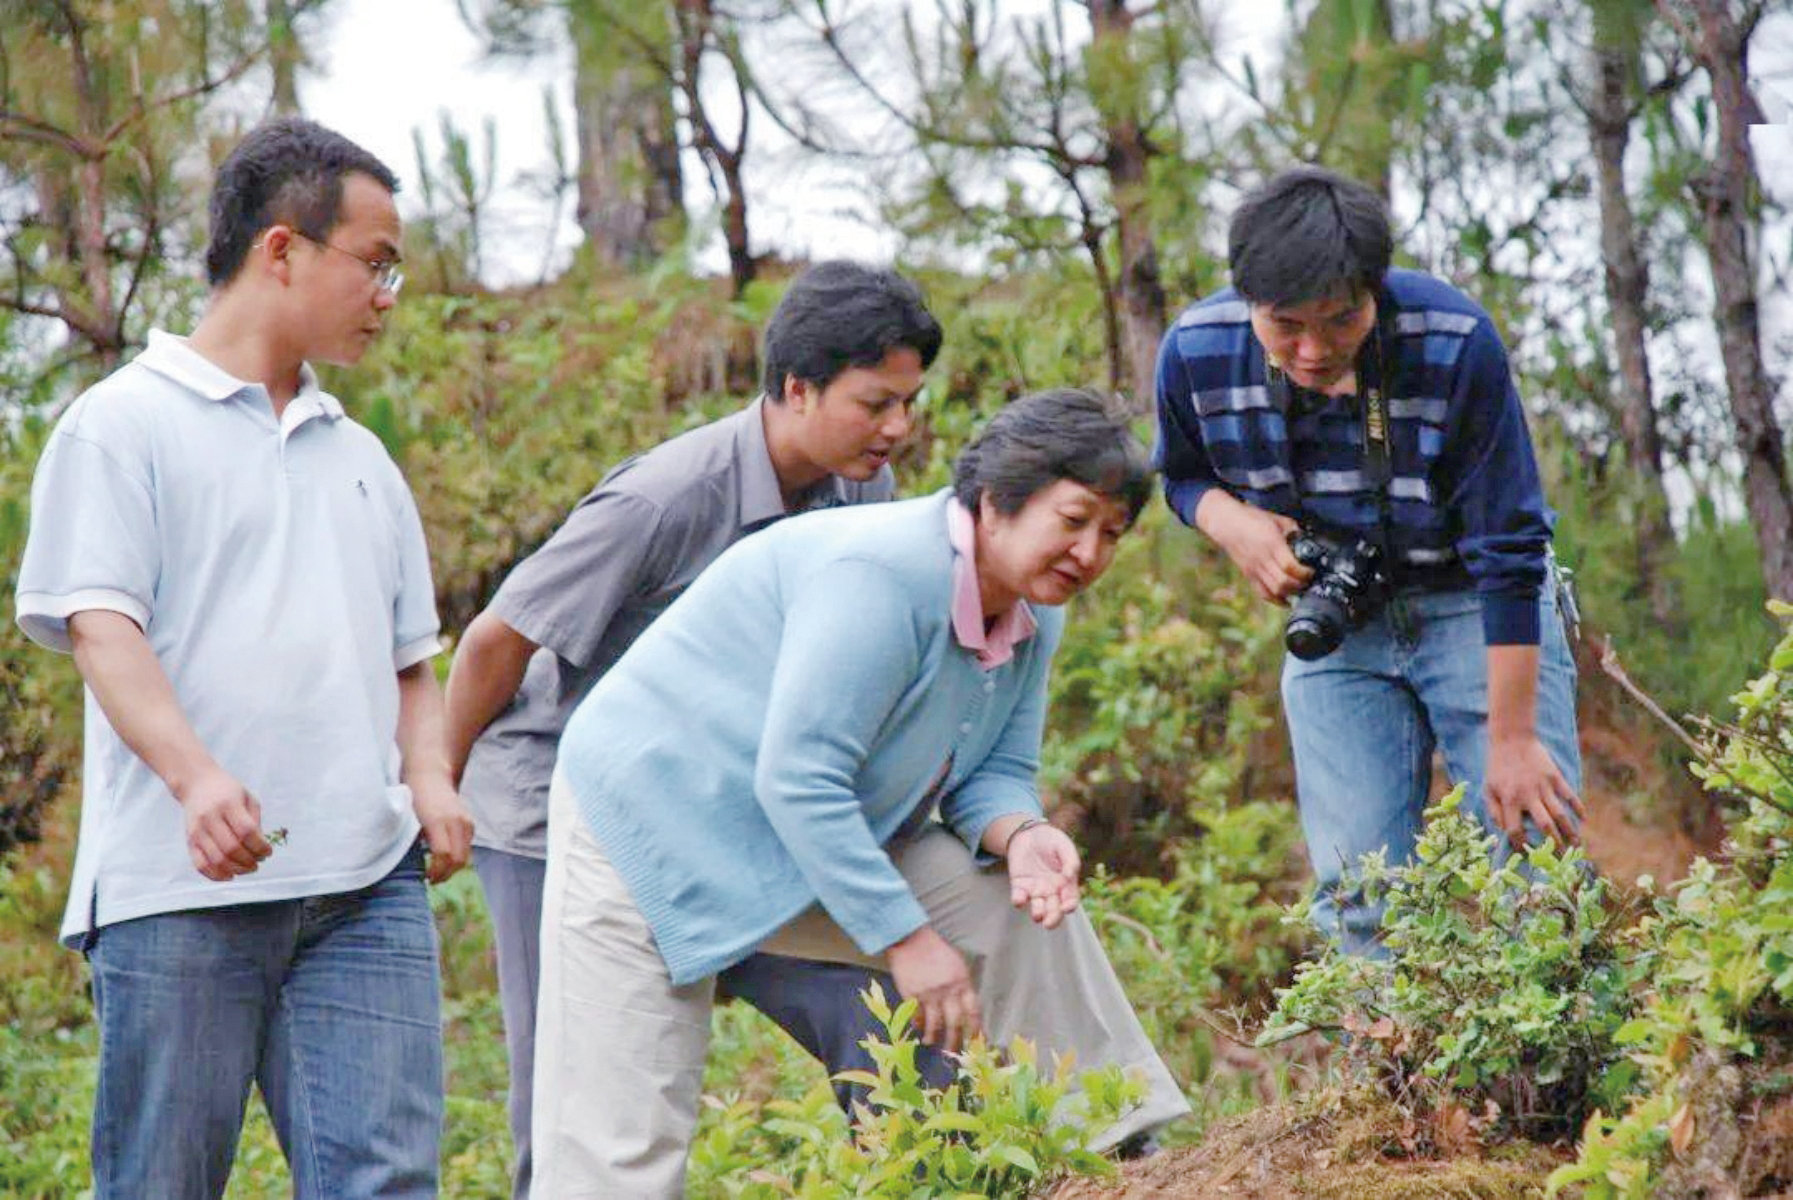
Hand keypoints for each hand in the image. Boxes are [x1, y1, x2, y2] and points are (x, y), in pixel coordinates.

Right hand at [175, 765, 271, 881]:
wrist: (196, 784)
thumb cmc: (227, 791)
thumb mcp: (247, 798)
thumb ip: (255, 822)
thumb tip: (260, 848)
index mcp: (228, 804)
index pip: (246, 831)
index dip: (260, 846)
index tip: (268, 852)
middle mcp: (210, 818)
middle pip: (231, 848)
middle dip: (249, 861)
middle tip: (258, 862)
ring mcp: (197, 831)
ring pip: (216, 860)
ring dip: (236, 870)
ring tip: (247, 868)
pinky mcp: (189, 841)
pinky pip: (200, 864)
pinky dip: (216, 875)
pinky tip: (229, 875)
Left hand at [412, 782, 474, 882]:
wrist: (430, 773)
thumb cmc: (413, 795)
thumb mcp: (408, 817)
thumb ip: (413, 839)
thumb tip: (415, 864)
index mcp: (437, 820)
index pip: (443, 854)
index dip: (436, 870)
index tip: (426, 878)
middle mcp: (455, 820)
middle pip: (458, 858)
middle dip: (446, 873)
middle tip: (432, 880)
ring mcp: (465, 820)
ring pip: (465, 854)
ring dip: (453, 867)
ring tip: (439, 872)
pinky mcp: (470, 822)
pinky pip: (467, 846)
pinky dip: (458, 856)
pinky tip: (445, 858)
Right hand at [886, 926, 981, 1051]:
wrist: (910, 940)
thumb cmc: (936, 950)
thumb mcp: (956, 964)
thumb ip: (962, 985)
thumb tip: (965, 1009)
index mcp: (962, 981)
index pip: (973, 1011)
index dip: (975, 1029)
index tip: (976, 1041)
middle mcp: (947, 990)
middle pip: (954, 1022)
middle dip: (955, 1041)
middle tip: (954, 1053)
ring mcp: (928, 994)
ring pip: (934, 1024)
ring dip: (934, 1037)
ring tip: (932, 1044)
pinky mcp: (911, 994)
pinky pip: (916, 1016)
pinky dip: (918, 1025)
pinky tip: (919, 1030)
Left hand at [1006, 824, 1080, 929]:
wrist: (1030, 833)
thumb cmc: (1052, 841)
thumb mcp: (1064, 846)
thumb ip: (1070, 860)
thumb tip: (1069, 874)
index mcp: (1066, 884)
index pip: (1070, 900)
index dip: (1069, 906)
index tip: (1066, 907)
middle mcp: (1052, 892)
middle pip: (1054, 911)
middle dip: (1052, 919)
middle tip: (1048, 924)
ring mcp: (1035, 890)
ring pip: (1038, 908)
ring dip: (1037, 913)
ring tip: (1037, 915)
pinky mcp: (1020, 886)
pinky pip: (1019, 898)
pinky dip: (1018, 901)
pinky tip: (1019, 900)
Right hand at [1209, 500, 1310, 604]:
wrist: (1226, 523)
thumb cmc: (1252, 518)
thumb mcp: (1277, 519)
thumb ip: (1292, 530)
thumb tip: (1305, 539)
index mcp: (1272, 544)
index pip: (1290, 566)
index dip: (1304, 572)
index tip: (1311, 571)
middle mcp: (1262, 559)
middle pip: (1283, 582)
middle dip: (1300, 584)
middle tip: (1308, 580)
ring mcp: (1254, 569)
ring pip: (1274, 591)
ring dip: (1289, 593)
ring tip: (1298, 588)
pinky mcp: (1248, 574)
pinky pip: (1263, 593)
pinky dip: (1276, 599)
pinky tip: (1286, 600)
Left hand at [1484, 733, 1584, 849]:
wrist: (1512, 739)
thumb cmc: (1497, 766)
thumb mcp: (1488, 788)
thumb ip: (1493, 810)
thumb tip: (1503, 831)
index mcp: (1509, 800)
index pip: (1515, 829)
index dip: (1520, 844)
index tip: (1527, 853)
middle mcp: (1528, 795)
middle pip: (1545, 826)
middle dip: (1554, 844)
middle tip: (1560, 858)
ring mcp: (1544, 786)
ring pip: (1561, 814)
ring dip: (1570, 831)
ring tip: (1576, 845)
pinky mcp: (1555, 776)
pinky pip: (1569, 795)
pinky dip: (1578, 808)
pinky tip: (1583, 819)